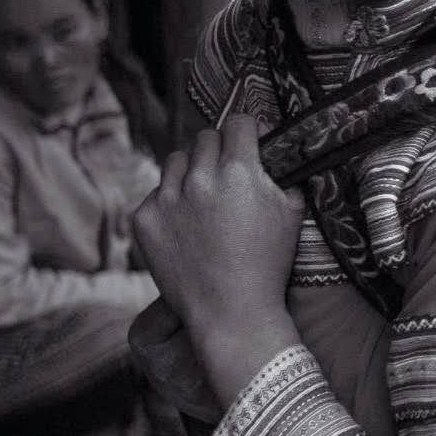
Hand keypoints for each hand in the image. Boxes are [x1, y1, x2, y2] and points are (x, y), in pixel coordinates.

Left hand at [132, 115, 304, 345]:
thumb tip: (275, 162)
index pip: (238, 123)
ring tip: (203, 196)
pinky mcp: (144, 219)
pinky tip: (185, 226)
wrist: (231, 312)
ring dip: (191, 170)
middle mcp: (200, 178)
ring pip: (176, 160)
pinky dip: (170, 203)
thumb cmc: (267, 266)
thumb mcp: (291, 216)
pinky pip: (156, 194)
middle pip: (205, 138)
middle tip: (227, 172)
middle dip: (219, 149)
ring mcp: (167, 198)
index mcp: (239, 171)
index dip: (248, 129)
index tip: (249, 140)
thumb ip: (282, 180)